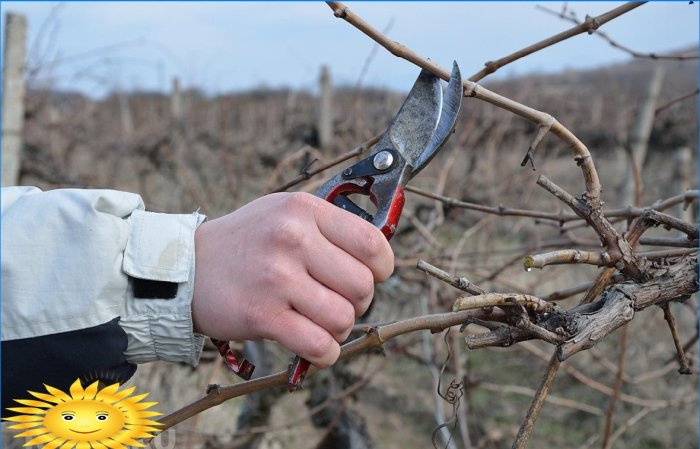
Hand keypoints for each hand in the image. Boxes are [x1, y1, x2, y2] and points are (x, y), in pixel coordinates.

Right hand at [192, 192, 393, 366]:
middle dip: (359, 302)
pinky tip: (315, 346)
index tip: (372, 276)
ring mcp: (277, 278)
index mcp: (303, 210)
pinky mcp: (262, 315)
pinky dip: (325, 354)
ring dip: (339, 329)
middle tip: (338, 301)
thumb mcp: (284, 214)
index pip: (371, 242)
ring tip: (321, 322)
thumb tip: (379, 257)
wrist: (185, 268)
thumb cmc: (247, 242)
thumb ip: (328, 228)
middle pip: (362, 286)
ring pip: (343, 318)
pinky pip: (318, 345)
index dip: (382, 268)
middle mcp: (292, 239)